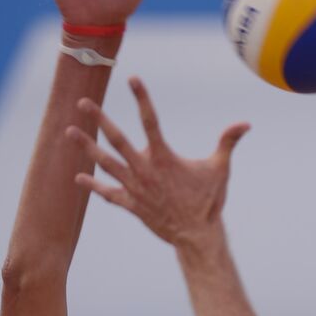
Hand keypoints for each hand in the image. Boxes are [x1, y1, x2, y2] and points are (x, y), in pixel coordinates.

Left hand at [68, 77, 249, 245]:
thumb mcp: (220, 169)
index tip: (133, 78)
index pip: (151, 121)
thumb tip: (246, 123)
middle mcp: (145, 170)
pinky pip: (108, 193)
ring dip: (87, 147)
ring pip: (106, 163)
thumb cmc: (209, 201)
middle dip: (99, 119)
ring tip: (69, 132)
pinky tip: (78, 177)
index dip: (142, 98)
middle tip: (83, 102)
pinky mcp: (131, 205)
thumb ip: (228, 142)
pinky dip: (93, 186)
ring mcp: (135, 188)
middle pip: (117, 140)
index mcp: (164, 158)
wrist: (196, 236)